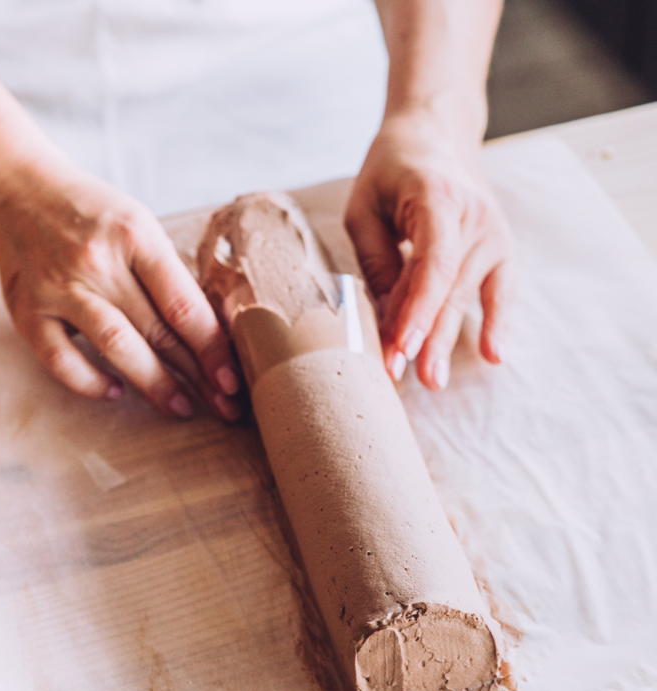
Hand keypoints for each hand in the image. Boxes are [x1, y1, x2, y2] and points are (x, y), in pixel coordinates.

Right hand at [0, 160, 240, 419]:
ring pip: (117, 346)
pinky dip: (91, 381)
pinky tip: (117, 391)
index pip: (183, 304)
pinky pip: (61, 359)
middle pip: (158, 330)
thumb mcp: (138, 226)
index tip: (233, 379)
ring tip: (183, 407)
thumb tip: (209, 335)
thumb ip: (167, 275)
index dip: (212, 348)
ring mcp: (58, 287)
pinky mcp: (26, 309)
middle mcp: (96, 261)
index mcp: (134, 235)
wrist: (15, 188)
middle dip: (197, 375)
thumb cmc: (91, 214)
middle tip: (223, 406)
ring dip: (155, 384)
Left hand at [344, 115, 513, 389]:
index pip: (431, 265)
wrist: (436, 135)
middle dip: (424, 337)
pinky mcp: (500, 247)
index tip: (398, 347)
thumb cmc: (390, 170)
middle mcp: (475, 216)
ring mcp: (493, 232)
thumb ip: (376, 258)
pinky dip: (498, 323)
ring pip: (468, 297)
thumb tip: (382, 315)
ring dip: (448, 341)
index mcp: (437, 198)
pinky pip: (501, 291)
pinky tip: (494, 357)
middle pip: (449, 288)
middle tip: (402, 375)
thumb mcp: (364, 206)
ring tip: (431, 379)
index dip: (416, 310)